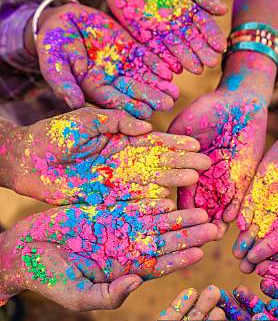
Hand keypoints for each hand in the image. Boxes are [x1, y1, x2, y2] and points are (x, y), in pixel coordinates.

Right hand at [0, 200, 216, 309]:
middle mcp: (128, 252)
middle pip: (166, 243)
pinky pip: (133, 207)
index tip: (200, 253)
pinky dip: (150, 203)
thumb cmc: (49, 281)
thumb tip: (137, 283)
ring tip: (202, 211)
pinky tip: (170, 199)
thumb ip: (109, 295)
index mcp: (125, 274)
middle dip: (190, 236)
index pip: (160, 267)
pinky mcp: (107, 214)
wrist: (25, 251)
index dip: (180, 260)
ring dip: (178, 218)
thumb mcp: (79, 296)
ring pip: (155, 224)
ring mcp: (119, 232)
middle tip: (215, 228)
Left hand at [1, 108, 210, 204]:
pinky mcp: (107, 197)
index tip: (196, 144)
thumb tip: (147, 128)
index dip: (175, 142)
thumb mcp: (85, 119)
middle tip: (206, 165)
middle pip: (158, 162)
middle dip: (182, 162)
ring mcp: (117, 180)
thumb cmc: (53, 134)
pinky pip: (134, 199)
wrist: (27, 160)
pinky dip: (151, 200)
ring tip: (195, 180)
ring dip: (173, 180)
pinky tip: (171, 201)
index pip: (153, 140)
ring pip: (151, 180)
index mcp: (120, 138)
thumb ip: (115, 120)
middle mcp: (123, 160)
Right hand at [36, 3, 178, 114]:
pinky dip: (158, 64)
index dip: (129, 107)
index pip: (114, 102)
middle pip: (134, 93)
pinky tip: (171, 71)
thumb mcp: (53, 62)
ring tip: (174, 92)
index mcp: (94, 90)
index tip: (145, 113)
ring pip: (144, 78)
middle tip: (168, 103)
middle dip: (151, 98)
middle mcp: (111, 82)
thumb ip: (63, 82)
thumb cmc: (53, 43)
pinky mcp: (131, 50)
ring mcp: (123, 67)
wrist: (63, 19)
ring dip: (159, 85)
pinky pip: (146, 58)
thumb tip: (73, 103)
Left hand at [97, 0, 226, 73]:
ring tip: (195, 69)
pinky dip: (165, 60)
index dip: (213, 36)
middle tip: (210, 63)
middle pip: (193, 40)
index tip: (220, 47)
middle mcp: (179, 22)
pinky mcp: (144, 35)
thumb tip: (222, 10)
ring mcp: (162, 30)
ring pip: (176, 48)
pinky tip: (174, 68)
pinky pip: (156, 50)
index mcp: (191, 7)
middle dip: (202, 52)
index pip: (205, 25)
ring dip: (187, 59)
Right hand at [170, 89, 267, 236]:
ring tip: (213, 234)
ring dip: (216, 222)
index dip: (176, 210)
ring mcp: (224, 182)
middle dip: (197, 224)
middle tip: (193, 238)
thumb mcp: (183, 127)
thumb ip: (171, 145)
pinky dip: (235, 206)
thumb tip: (154, 164)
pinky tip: (230, 216)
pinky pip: (239, 196)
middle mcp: (205, 182)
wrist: (239, 101)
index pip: (180, 196)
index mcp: (186, 173)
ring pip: (219, 208)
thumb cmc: (206, 110)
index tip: (169, 223)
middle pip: (199, 208)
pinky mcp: (243, 178)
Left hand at [234, 119, 277, 271]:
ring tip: (234, 251)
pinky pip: (249, 195)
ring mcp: (270, 194)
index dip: (270, 249)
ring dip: (244, 235)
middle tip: (241, 266)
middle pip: (265, 232)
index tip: (258, 262)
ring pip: (254, 218)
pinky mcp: (260, 178)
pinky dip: (242, 208)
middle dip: (253, 249)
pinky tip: (235, 221)